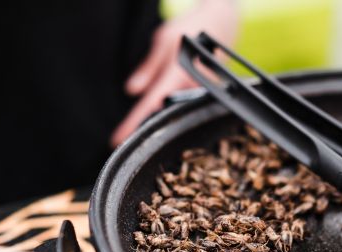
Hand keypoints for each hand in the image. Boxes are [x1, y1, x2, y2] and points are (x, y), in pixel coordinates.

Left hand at [110, 0, 237, 146]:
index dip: (133, 123)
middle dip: (148, 118)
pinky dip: (176, 98)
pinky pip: (185, 101)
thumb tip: (132, 90)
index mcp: (176, 75)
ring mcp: (200, 91)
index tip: (119, 138)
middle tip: (132, 125)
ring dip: (165, 103)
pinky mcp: (205, 92)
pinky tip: (175, 89)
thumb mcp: (162, 41)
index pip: (149, 104)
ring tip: (160, 94)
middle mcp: (190, 86)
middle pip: (163, 111)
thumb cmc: (190, 28)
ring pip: (174, 106)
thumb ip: (148, 69)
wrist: (222, 22)